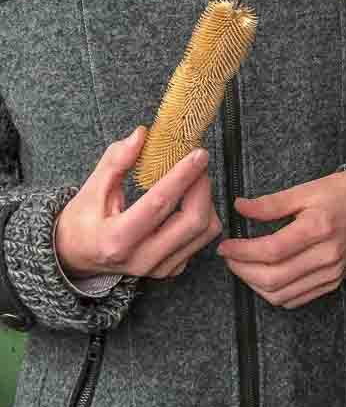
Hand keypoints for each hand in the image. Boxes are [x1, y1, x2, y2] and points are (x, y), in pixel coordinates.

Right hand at [55, 127, 221, 280]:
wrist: (76, 256)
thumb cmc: (83, 221)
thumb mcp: (91, 188)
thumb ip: (116, 160)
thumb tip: (141, 135)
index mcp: (116, 240)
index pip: (159, 204)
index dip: (182, 176)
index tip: (198, 154)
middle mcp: (141, 259)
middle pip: (192, 221)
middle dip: (202, 187)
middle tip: (199, 163)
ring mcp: (158, 269)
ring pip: (205, 232)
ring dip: (207, 201)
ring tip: (195, 181)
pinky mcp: (170, 270)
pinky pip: (201, 242)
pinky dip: (203, 217)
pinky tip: (190, 201)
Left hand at [219, 170, 345, 307]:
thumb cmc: (342, 192)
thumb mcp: (307, 189)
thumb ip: (271, 203)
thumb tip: (240, 207)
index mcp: (318, 228)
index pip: (271, 250)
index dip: (242, 251)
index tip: (225, 245)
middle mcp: (326, 255)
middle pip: (274, 278)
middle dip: (242, 270)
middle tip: (229, 257)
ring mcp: (331, 273)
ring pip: (282, 295)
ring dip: (255, 285)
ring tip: (243, 266)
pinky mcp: (333, 282)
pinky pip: (296, 300)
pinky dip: (274, 293)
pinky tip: (264, 277)